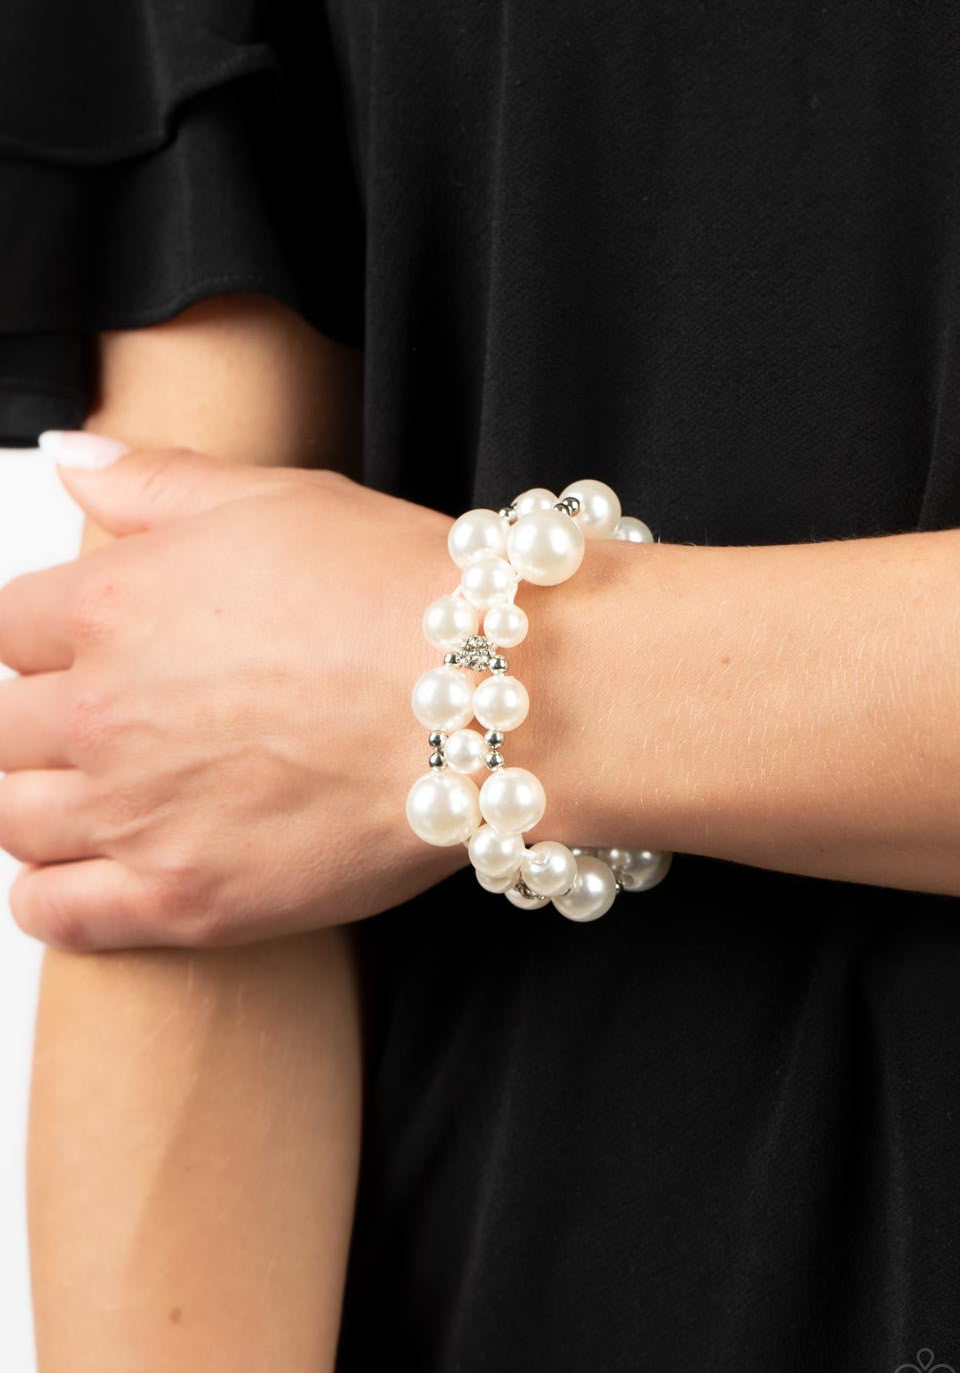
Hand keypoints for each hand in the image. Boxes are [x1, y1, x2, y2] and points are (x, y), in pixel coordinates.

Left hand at [0, 449, 473, 949]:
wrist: (496, 700)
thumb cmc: (400, 595)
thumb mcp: (274, 499)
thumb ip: (154, 483)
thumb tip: (71, 455)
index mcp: (110, 606)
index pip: (4, 626)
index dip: (40, 638)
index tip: (76, 651)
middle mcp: (101, 712)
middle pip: (0, 727)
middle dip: (38, 721)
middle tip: (106, 723)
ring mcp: (136, 816)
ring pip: (13, 820)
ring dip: (39, 804)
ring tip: (100, 795)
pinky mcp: (184, 901)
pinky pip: (55, 916)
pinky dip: (48, 900)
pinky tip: (83, 875)